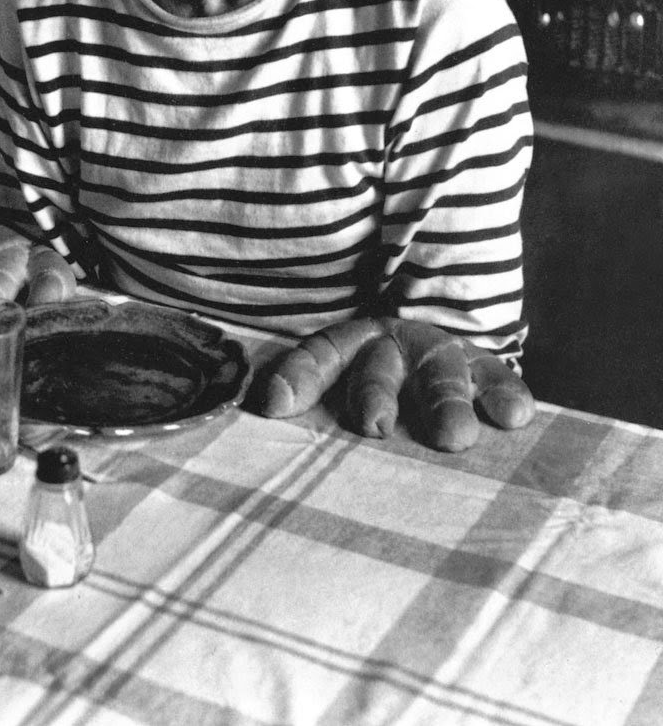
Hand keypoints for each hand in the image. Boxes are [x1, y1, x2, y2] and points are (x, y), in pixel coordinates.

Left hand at [252, 315, 534, 451]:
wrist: (432, 342)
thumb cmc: (372, 388)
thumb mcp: (338, 390)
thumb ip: (304, 403)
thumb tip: (265, 418)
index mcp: (347, 350)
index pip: (315, 357)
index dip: (296, 378)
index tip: (276, 404)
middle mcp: (390, 348)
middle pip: (377, 367)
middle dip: (375, 394)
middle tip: (374, 426)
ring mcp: (438, 356)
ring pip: (439, 373)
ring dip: (445, 401)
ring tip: (453, 437)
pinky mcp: (483, 368)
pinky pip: (496, 376)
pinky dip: (504, 393)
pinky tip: (513, 415)